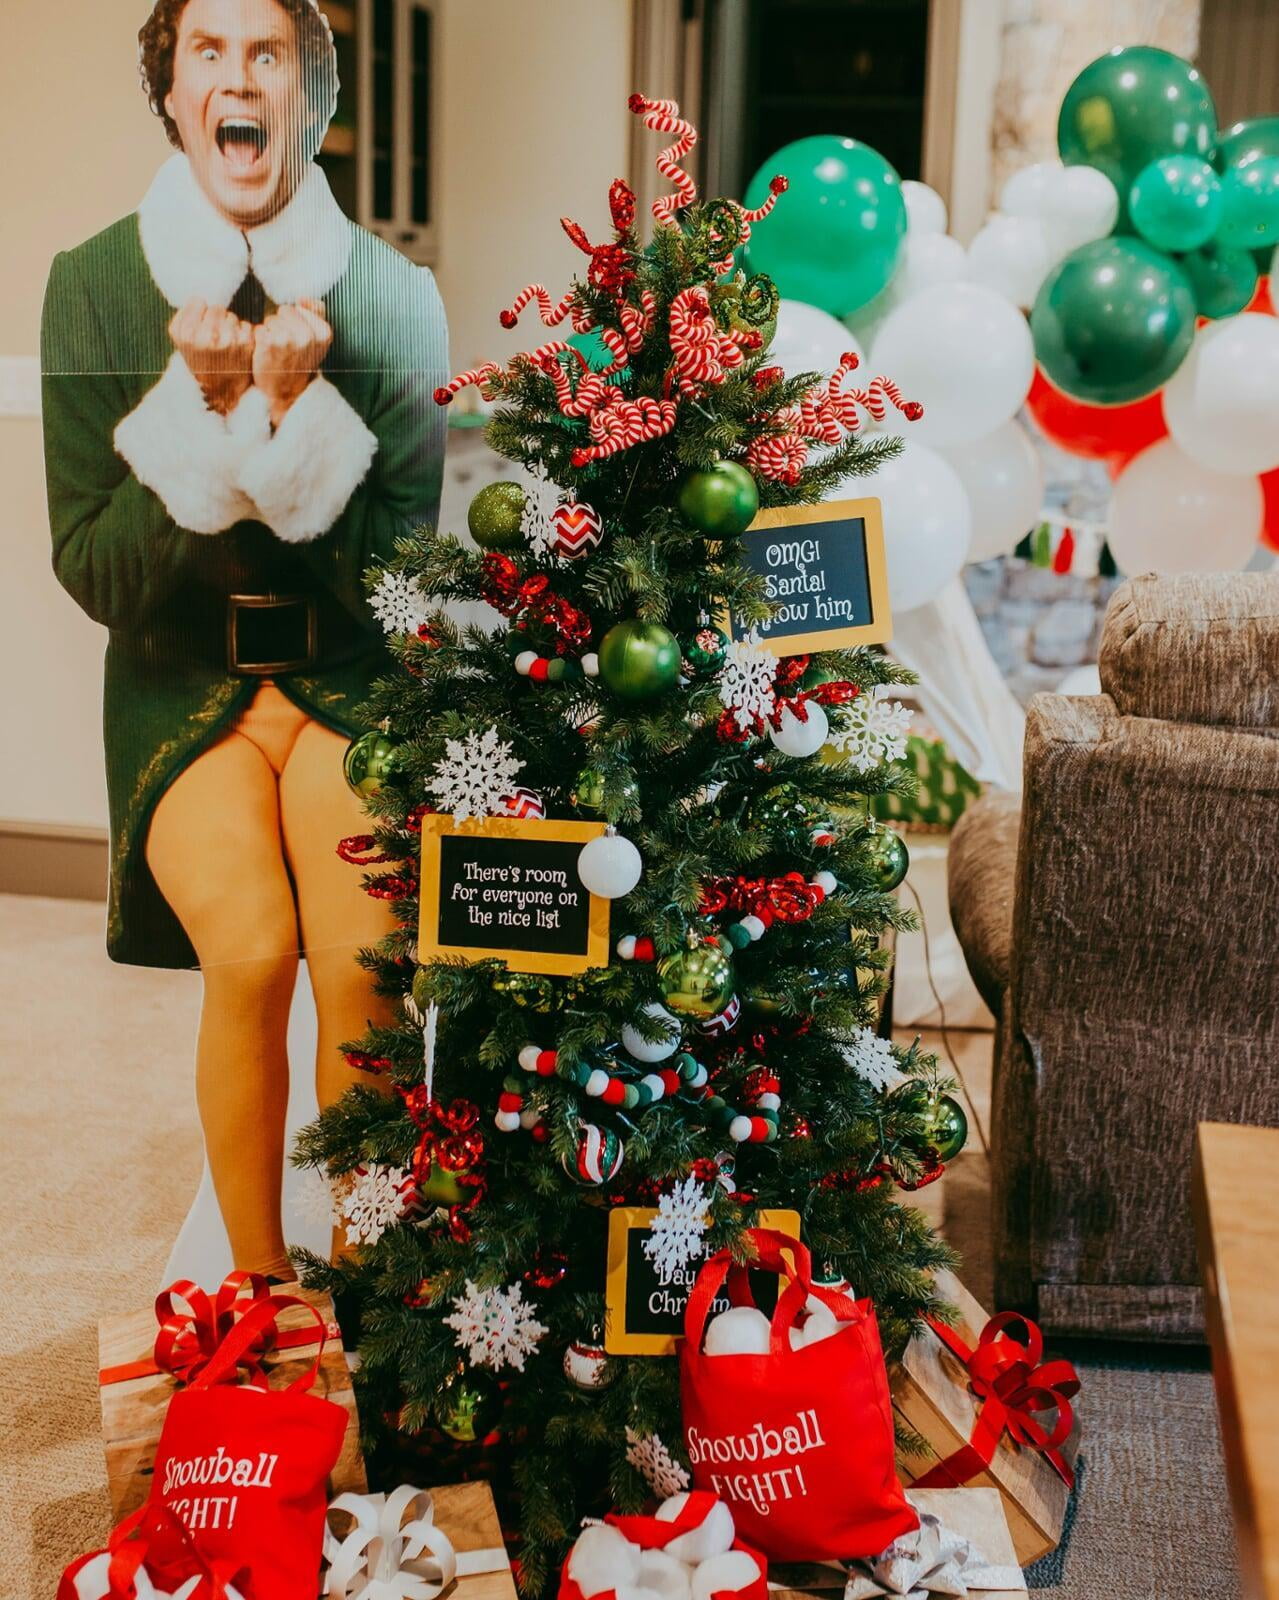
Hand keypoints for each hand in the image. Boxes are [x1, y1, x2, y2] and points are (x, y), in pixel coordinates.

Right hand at [169, 299, 255, 415]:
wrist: (221, 391)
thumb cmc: (199, 362)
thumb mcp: (180, 342)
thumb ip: (184, 317)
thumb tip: (198, 298)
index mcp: (188, 333)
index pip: (198, 301)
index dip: (200, 312)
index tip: (200, 325)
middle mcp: (208, 335)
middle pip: (216, 307)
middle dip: (215, 318)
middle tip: (214, 336)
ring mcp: (229, 339)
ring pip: (231, 315)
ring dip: (229, 326)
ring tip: (224, 343)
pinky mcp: (246, 342)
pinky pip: (244, 325)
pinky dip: (241, 334)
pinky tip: (236, 347)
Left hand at [252, 298, 332, 426]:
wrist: (285, 393)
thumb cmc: (299, 364)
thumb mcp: (317, 341)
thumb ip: (316, 314)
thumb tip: (302, 298)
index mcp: (323, 332)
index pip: (299, 308)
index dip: (296, 322)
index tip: (299, 341)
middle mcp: (307, 334)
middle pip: (284, 311)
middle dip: (282, 325)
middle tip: (286, 346)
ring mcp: (288, 338)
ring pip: (270, 320)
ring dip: (270, 333)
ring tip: (277, 351)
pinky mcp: (269, 342)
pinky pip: (259, 329)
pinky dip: (260, 339)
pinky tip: (267, 353)